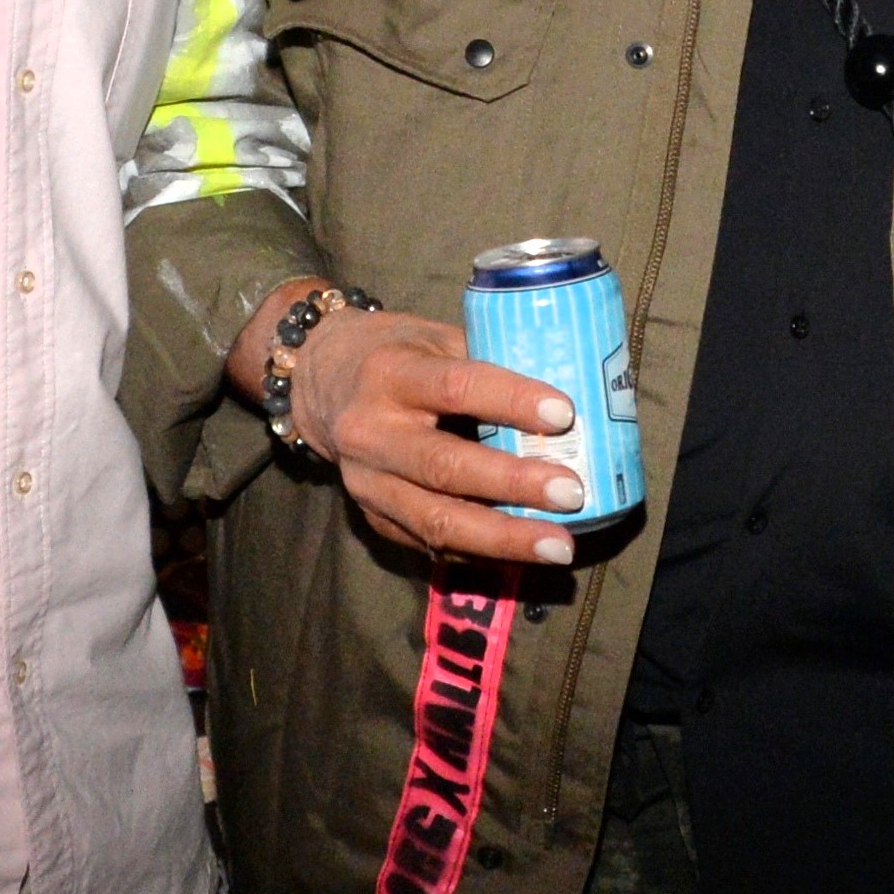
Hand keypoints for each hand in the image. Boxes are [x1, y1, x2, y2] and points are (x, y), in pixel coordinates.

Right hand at [230, 284, 587, 568]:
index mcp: (392, 373)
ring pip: (435, 520)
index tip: (564, 415)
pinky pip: (430, 543)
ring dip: (502, 539)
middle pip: (445, 466)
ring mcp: (367, 482)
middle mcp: (372, 431)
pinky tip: (524, 557)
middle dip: (514, 484)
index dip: (511, 401)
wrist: (321, 381)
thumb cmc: (398, 353)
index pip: (456, 387)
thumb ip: (489, 361)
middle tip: (573, 494)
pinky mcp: (372, 516)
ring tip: (559, 547)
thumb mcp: (435, 337)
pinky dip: (481, 554)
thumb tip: (572, 391)